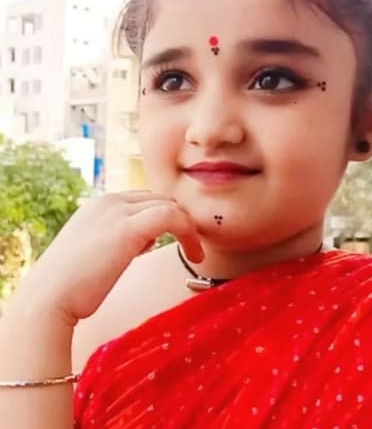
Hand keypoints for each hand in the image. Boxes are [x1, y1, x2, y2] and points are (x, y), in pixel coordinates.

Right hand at [21, 191, 202, 326]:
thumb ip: (119, 240)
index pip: (144, 200)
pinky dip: (189, 233)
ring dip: (188, 228)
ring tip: (195, 253)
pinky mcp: (128, 228)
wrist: (48, 299)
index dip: (163, 217)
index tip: (174, 240)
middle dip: (179, 219)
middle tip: (191, 244)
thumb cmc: (70, 285)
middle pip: (159, 199)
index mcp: (99, 205)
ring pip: (169, 206)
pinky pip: (172, 217)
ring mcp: (117, 211)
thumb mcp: (96, 252)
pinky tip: (195, 255)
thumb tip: (145, 240)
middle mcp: (109, 201)